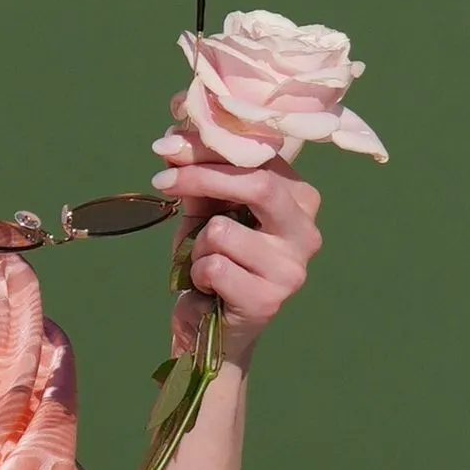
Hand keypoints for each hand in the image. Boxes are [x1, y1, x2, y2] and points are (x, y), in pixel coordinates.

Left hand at [152, 135, 323, 366]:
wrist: (211, 328)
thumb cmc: (212, 262)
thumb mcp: (204, 213)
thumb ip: (197, 178)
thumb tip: (172, 141)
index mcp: (298, 199)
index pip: (260, 158)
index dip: (210, 146)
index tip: (168, 144)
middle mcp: (306, 231)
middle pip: (257, 184)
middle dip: (201, 178)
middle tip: (163, 180)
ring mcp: (293, 268)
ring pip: (223, 230)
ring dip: (198, 246)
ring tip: (206, 262)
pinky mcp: (269, 300)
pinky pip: (214, 267)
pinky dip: (198, 274)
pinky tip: (210, 288)